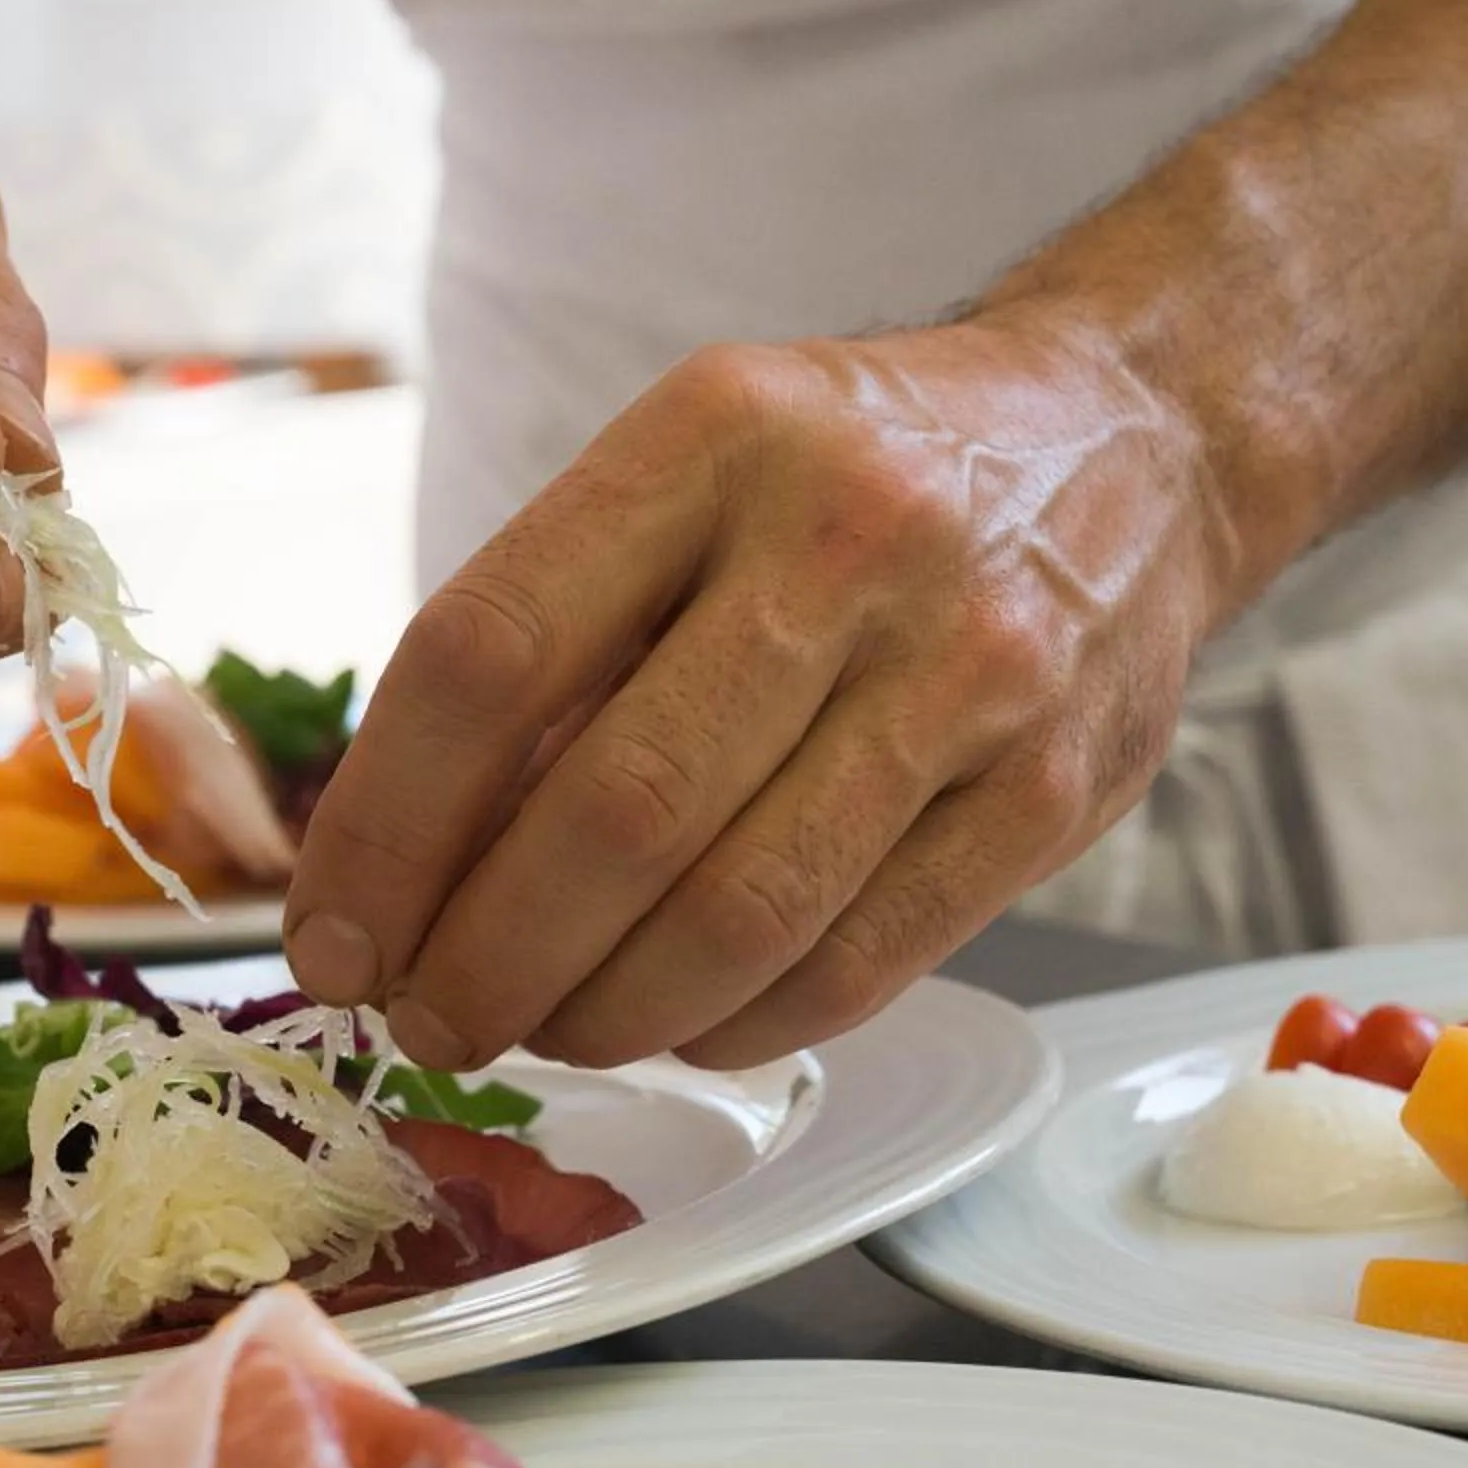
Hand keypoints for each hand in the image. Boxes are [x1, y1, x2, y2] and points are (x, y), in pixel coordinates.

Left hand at [282, 321, 1235, 1071]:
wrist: (1132, 440)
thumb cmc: (853, 474)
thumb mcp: (689, 468)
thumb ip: (560, 634)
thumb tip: (399, 866)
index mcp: (712, 438)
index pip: (490, 655)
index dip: (385, 825)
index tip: (335, 933)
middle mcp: (847, 541)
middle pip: (612, 814)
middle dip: (485, 960)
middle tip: (428, 1018)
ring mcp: (969, 669)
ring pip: (737, 917)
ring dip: (601, 1017)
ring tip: (542, 1029)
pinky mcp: (1055, 788)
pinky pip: (856, 965)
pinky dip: (735, 1026)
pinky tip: (678, 1025)